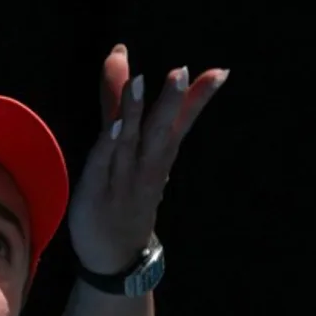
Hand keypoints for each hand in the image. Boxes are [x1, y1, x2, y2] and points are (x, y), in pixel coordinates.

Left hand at [69, 44, 228, 274]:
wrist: (114, 258)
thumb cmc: (125, 197)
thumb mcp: (131, 152)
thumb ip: (121, 104)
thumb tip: (119, 57)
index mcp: (159, 158)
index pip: (181, 125)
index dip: (198, 99)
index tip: (220, 73)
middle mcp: (147, 169)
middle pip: (161, 133)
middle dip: (171, 102)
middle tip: (180, 70)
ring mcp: (122, 182)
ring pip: (131, 145)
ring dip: (135, 114)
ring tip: (139, 82)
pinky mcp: (95, 192)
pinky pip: (103, 166)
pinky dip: (110, 146)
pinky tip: (114, 127)